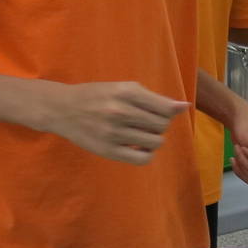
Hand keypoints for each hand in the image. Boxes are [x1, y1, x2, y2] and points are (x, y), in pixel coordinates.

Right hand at [44, 81, 188, 163]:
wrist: (62, 109)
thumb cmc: (98, 96)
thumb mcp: (123, 88)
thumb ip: (154, 98)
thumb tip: (185, 106)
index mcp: (126, 92)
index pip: (166, 108)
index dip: (169, 112)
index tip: (160, 112)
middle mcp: (120, 111)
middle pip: (162, 125)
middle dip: (160, 125)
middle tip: (147, 123)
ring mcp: (113, 132)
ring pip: (155, 142)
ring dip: (154, 139)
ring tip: (142, 134)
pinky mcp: (107, 151)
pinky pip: (142, 159)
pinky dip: (146, 154)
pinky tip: (138, 147)